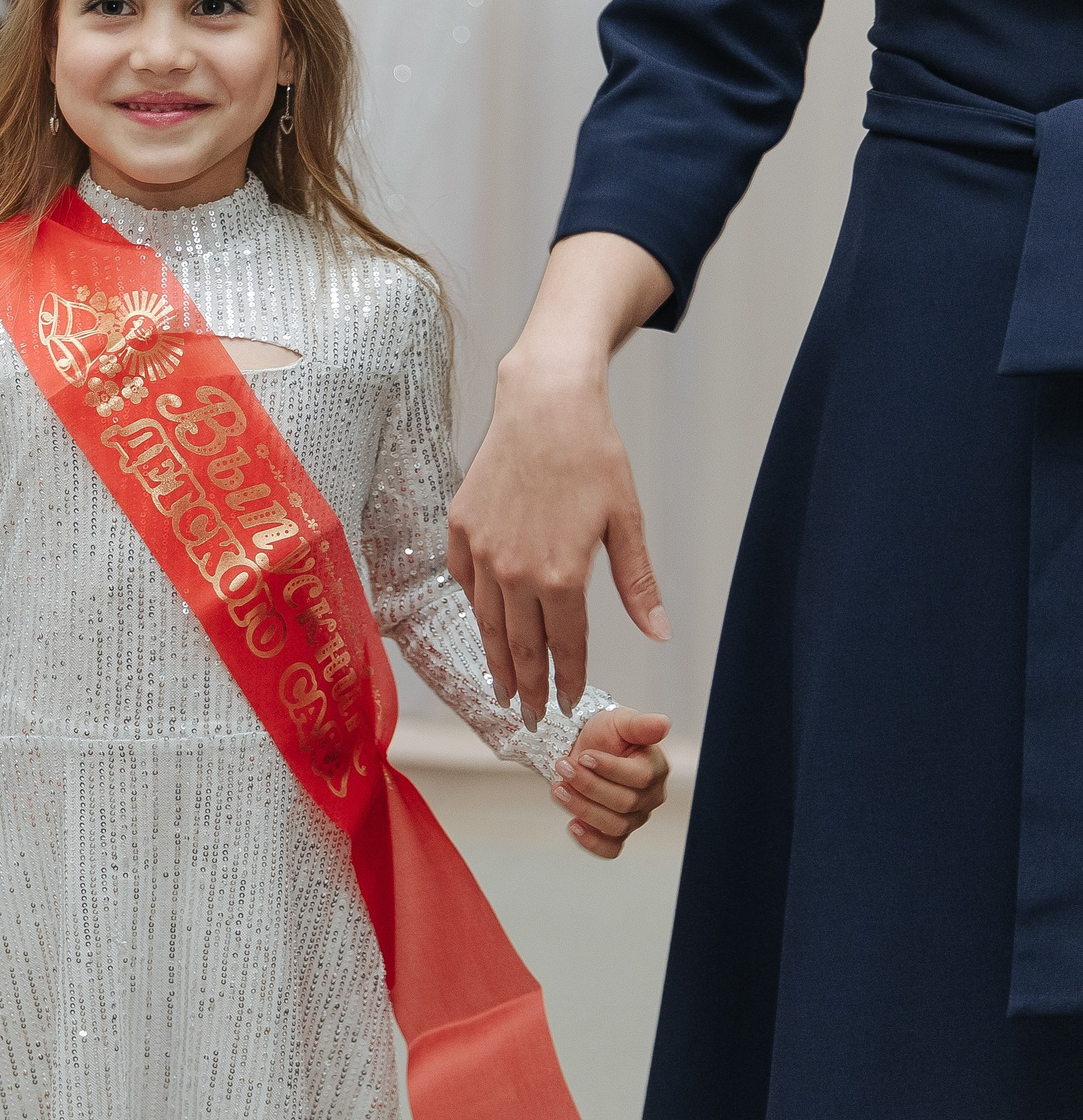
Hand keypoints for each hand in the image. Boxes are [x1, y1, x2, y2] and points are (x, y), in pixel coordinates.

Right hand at [449, 232, 675, 723]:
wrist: (544, 404)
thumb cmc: (594, 456)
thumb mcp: (626, 520)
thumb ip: (637, 583)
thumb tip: (660, 634)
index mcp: (560, 575)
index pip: (563, 646)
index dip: (567, 680)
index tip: (566, 705)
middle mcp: (513, 572)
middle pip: (518, 646)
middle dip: (526, 686)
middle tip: (528, 715)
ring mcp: (480, 551)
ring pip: (485, 621)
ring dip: (494, 657)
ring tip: (502, 684)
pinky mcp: (459, 529)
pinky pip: (463, 581)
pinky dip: (473, 605)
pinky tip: (482, 621)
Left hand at [554, 706, 671, 857]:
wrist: (585, 747)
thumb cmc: (607, 733)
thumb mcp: (620, 721)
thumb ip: (640, 725)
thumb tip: (664, 724)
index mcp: (656, 769)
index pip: (639, 778)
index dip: (609, 769)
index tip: (584, 756)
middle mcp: (650, 797)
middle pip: (624, 803)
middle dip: (588, 785)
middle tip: (562, 767)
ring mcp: (635, 817)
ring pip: (614, 825)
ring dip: (582, 808)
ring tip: (558, 789)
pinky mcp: (616, 832)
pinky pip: (610, 849)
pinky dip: (592, 843)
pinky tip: (573, 826)